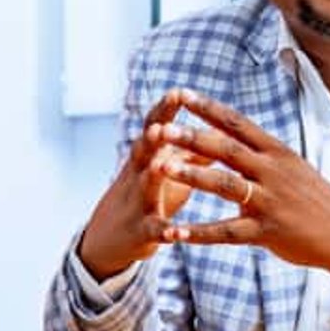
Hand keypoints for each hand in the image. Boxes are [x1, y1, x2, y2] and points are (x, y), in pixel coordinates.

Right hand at [77, 90, 206, 278]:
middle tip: (162, 125)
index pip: (154, 127)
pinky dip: (165, 231)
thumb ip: (192, 149)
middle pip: (144, 151)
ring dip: (153, 176)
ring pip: (144, 186)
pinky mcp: (140, 232)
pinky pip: (153, 230)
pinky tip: (177, 234)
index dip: (164, 110)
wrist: (107, 239)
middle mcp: (138, 174)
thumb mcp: (168, 168)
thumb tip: (222, 126)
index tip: (177, 91)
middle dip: (153, 137)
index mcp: (147, 156)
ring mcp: (137, 203)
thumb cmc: (148, 196)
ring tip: (161, 166)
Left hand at [148, 90, 329, 291]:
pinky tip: (175, 233)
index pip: (238, 124)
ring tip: (161, 168)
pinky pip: (227, 232)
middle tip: (161, 128)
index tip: (182, 95)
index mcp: (277, 153)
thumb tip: (233, 136)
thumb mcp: (293, 169)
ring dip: (192, 175)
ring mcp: (270, 201)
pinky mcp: (267, 232)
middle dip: (191, 137)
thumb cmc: (317, 201)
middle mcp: (273, 172)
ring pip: (225, 184)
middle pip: (227, 149)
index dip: (208, 109)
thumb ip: (262, 155)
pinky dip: (199, 233)